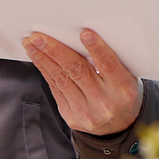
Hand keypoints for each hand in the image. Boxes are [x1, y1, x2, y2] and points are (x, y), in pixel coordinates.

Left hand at [22, 28, 143, 134]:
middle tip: (40, 37)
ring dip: (43, 59)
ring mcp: (86, 112)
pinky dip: (45, 71)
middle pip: (77, 71)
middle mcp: (104, 102)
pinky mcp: (71, 116)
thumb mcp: (126, 75)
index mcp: (123, 89)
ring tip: (32, 44)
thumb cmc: (121, 93)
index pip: (109, 65)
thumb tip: (85, 35)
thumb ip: (110, 59)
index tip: (85, 33)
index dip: (97, 48)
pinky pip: (55, 89)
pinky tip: (38, 58)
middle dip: (55, 50)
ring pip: (61, 79)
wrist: (119, 125)